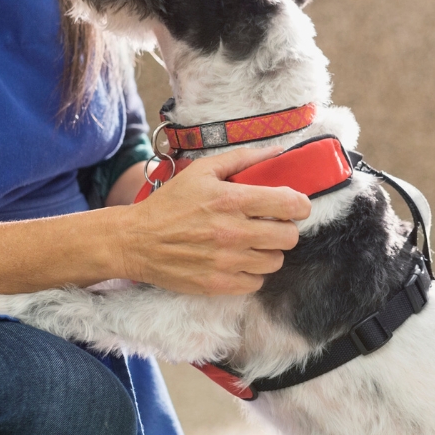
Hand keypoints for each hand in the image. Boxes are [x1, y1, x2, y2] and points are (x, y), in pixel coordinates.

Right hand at [116, 144, 311, 293]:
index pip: (290, 204)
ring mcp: (227, 261)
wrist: (135, 241)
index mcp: (232, 200)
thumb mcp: (201, 171)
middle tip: (270, 226)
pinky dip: (252, 273)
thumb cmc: (169, 204)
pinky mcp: (219, 284)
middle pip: (289, 237)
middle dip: (284, 229)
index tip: (293, 207)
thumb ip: (242, 158)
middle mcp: (233, 232)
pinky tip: (239, 261)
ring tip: (252, 244)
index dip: (299, 205)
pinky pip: (257, 282)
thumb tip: (277, 151)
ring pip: (276, 261)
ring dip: (269, 252)